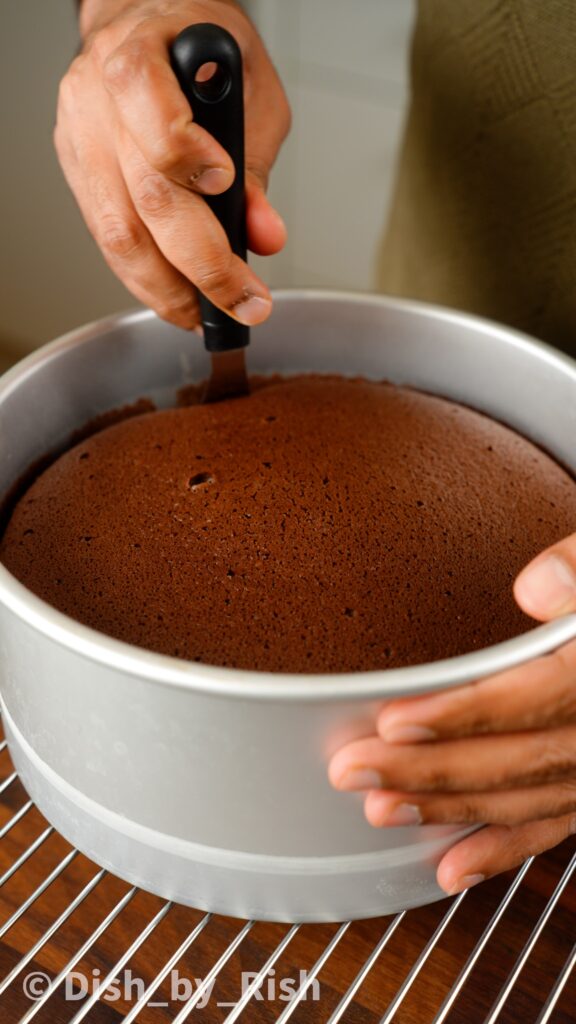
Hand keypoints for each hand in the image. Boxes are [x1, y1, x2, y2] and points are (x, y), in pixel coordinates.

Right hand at [56, 0, 289, 328]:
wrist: (151, 29)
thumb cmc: (205, 55)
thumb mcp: (251, 94)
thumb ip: (257, 166)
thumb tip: (265, 236)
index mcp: (142, 53)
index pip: (148, 106)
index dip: (184, 153)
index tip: (224, 185)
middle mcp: (98, 96)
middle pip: (143, 194)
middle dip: (201, 263)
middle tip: (242, 301)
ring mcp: (81, 137)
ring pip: (117, 232)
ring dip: (167, 288)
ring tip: (207, 315)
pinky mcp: (76, 171)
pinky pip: (108, 240)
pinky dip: (146, 278)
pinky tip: (176, 296)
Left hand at [328, 534, 575, 895]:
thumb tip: (534, 588)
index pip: (535, 699)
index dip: (465, 714)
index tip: (395, 720)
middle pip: (519, 759)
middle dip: (432, 770)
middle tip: (355, 770)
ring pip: (528, 799)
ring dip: (453, 812)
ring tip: (383, 810)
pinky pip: (554, 824)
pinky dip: (502, 849)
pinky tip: (451, 866)